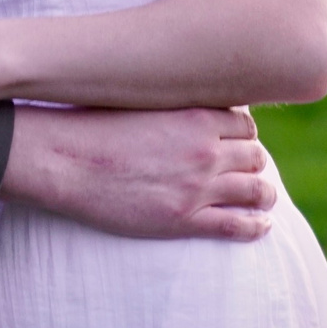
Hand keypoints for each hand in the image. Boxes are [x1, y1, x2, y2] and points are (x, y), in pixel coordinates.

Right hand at [2, 105, 278, 241]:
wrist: (63, 160)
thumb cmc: (91, 125)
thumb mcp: (140, 101)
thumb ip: (172, 105)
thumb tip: (185, 103)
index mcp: (195, 116)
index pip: (245, 124)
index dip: (243, 134)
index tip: (235, 142)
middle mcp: (205, 150)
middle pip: (255, 156)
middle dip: (253, 162)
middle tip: (245, 169)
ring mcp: (197, 187)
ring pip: (256, 190)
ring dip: (263, 194)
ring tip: (262, 198)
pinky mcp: (184, 219)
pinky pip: (238, 225)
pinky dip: (256, 226)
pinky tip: (260, 226)